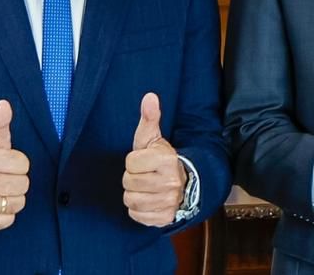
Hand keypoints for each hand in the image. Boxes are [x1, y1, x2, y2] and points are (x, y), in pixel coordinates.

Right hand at [0, 100, 29, 231]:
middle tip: (3, 177)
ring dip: (12, 198)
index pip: (24, 164)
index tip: (6, 163)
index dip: (18, 163)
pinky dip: (4, 214)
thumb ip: (0, 122)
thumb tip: (4, 104)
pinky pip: (8, 220)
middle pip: (23, 185)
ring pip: (17, 203)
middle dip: (17, 180)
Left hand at [123, 93, 186, 226]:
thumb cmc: (162, 160)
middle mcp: (170, 182)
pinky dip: (139, 210)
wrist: (184, 185)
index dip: (134, 161)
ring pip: (131, 200)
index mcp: (167, 159)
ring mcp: (168, 201)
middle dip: (133, 178)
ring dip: (135, 194)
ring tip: (146, 188)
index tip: (145, 160)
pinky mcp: (164, 218)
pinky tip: (148, 201)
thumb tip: (149, 96)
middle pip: (129, 182)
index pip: (130, 162)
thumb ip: (150, 118)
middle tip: (145, 175)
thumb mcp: (154, 139)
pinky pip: (136, 215)